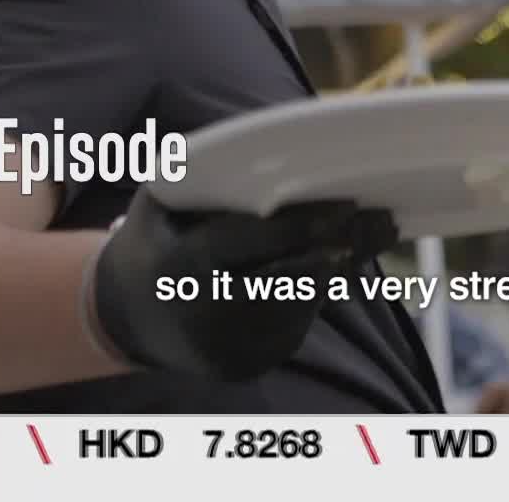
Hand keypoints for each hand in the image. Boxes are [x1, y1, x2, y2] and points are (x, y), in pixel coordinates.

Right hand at [87, 190, 398, 381]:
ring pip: (302, 304)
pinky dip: (319, 293)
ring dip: (342, 268)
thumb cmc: (154, 240)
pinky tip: (345, 262)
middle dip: (343, 248)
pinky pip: (294, 326)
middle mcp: (207, 314)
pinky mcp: (247, 366)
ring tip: (378, 233)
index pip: (251, 243)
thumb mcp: (161, 201)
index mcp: (183, 266)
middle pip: (291, 278)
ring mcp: (229, 347)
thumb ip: (205, 177)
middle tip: (384, 219)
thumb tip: (270, 141)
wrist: (125, 318)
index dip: (302, 225)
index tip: (346, 205)